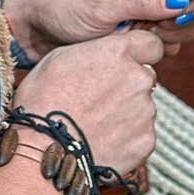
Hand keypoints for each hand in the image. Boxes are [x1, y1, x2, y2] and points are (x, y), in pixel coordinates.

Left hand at [5, 0, 193, 62]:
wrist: (34, 31)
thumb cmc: (60, 7)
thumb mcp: (100, 5)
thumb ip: (143, 2)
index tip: (184, 13)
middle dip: (183, 21)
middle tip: (151, 29)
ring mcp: (149, 10)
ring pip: (187, 28)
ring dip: (167, 39)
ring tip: (131, 37)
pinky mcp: (142, 33)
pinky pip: (169, 45)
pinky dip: (155, 50)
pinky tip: (128, 47)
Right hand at [11, 27, 161, 177]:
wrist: (43, 150)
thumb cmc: (43, 101)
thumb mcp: (59, 58)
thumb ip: (96, 51)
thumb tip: (108, 54)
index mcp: (118, 53)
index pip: (151, 44)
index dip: (139, 53)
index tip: (128, 63)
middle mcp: (139, 79)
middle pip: (145, 77)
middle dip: (129, 85)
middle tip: (100, 99)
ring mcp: (145, 112)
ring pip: (142, 107)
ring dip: (126, 112)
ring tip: (95, 124)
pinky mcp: (146, 141)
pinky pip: (141, 134)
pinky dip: (126, 137)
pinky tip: (102, 140)